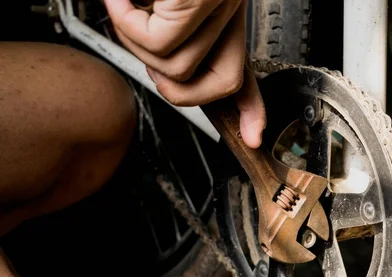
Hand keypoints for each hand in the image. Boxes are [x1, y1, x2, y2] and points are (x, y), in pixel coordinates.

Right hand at [104, 0, 265, 147]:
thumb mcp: (168, 2)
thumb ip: (173, 30)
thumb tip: (167, 70)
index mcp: (223, 10)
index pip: (244, 68)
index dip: (250, 108)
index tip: (254, 136)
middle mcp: (229, 8)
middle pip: (221, 85)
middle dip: (171, 85)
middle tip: (142, 49)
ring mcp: (219, 3)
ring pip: (181, 69)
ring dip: (136, 46)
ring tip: (124, 10)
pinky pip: (159, 43)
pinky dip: (126, 24)